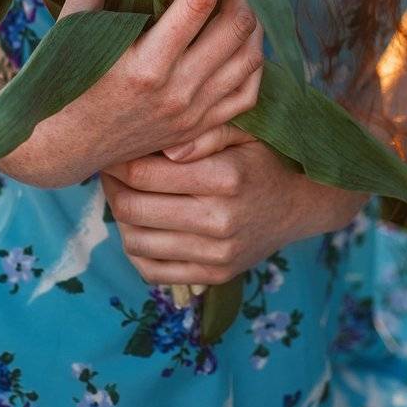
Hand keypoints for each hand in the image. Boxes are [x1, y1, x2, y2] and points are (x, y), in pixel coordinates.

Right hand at [0, 0, 263, 188]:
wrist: (61, 146)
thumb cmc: (63, 78)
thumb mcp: (72, 23)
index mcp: (146, 66)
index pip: (199, 1)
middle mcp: (178, 93)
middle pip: (236, 27)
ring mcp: (194, 115)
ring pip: (250, 57)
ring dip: (254, 16)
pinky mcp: (200, 128)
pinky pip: (248, 92)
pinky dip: (255, 58)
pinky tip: (244, 32)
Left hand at [100, 137, 369, 285]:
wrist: (300, 204)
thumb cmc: (263, 158)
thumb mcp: (243, 131)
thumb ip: (205, 132)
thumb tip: (165, 148)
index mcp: (224, 178)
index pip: (145, 172)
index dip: (118, 159)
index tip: (110, 147)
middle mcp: (219, 221)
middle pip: (133, 208)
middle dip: (110, 186)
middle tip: (106, 168)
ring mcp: (216, 255)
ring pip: (136, 242)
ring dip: (118, 217)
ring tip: (120, 193)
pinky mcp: (214, 276)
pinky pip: (152, 271)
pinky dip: (134, 249)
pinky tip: (138, 225)